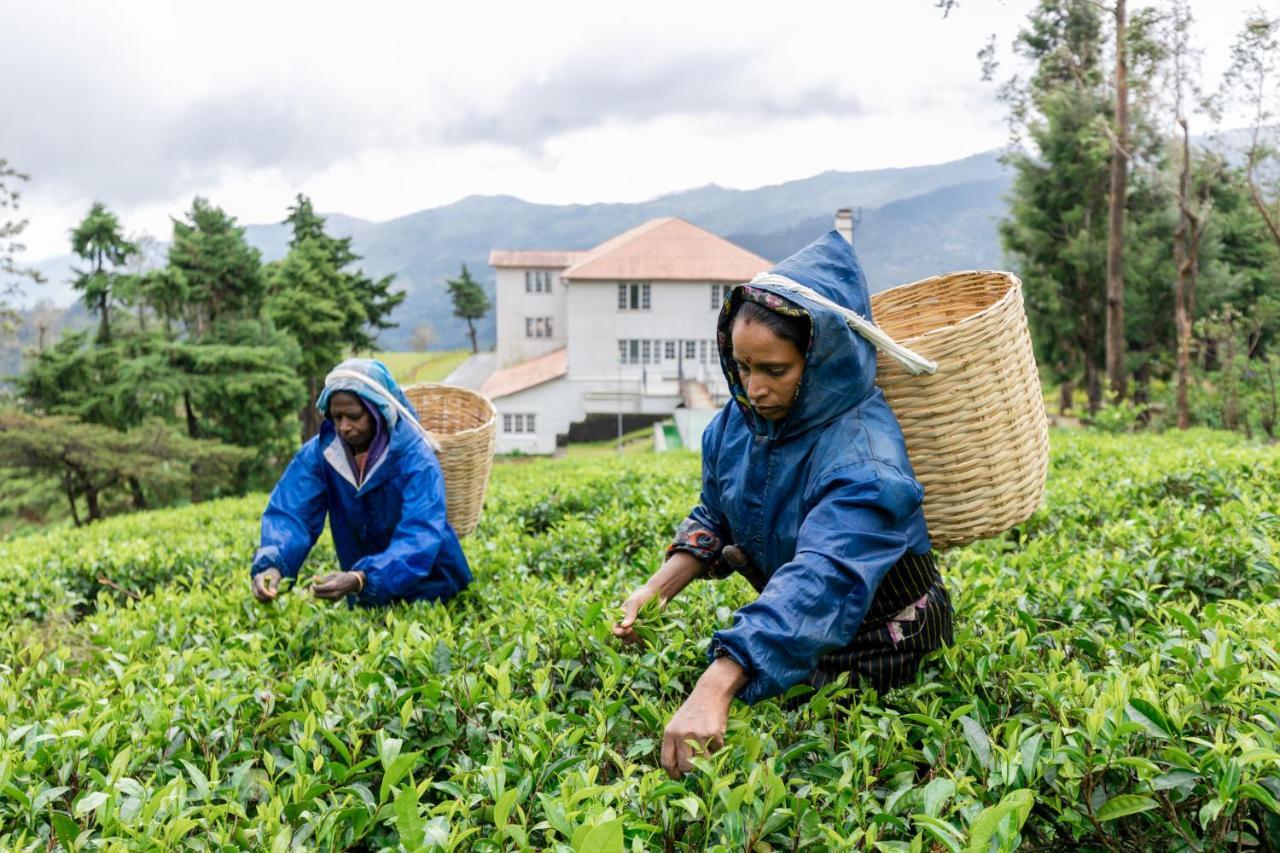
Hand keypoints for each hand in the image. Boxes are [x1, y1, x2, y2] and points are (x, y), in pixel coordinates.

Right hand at [251, 568, 281, 601]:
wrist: (270, 571)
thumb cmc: (273, 574)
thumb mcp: (276, 577)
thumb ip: (274, 584)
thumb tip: (273, 593)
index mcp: (258, 578)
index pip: (261, 589)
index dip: (267, 594)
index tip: (274, 595)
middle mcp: (253, 583)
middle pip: (257, 594)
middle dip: (266, 597)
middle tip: (274, 597)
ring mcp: (253, 587)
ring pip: (256, 596)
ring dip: (264, 599)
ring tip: (272, 597)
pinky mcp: (254, 590)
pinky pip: (257, 597)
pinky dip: (263, 599)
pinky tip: (269, 597)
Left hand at [313, 571, 363, 599]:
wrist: (352, 583)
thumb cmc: (342, 577)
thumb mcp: (332, 575)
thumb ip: (323, 578)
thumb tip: (313, 577)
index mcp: (332, 586)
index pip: (318, 589)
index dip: (313, 586)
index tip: (312, 583)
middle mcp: (333, 594)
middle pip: (317, 595)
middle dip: (314, 591)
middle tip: (314, 586)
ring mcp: (334, 598)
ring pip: (321, 597)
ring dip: (318, 593)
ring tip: (321, 587)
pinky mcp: (335, 600)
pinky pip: (325, 598)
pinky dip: (324, 594)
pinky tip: (327, 590)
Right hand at [612, 583, 659, 644]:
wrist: (657, 594)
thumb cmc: (643, 595)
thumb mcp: (634, 602)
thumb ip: (629, 614)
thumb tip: (624, 626)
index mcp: (621, 618)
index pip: (615, 630)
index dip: (620, 633)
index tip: (630, 629)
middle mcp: (627, 625)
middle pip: (624, 638)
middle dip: (630, 636)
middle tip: (638, 629)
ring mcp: (637, 629)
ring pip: (634, 640)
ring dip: (638, 637)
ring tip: (645, 627)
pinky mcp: (646, 631)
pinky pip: (644, 640)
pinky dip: (646, 638)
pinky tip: (650, 631)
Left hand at [661, 657, 747, 778]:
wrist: (709, 693)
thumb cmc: (692, 712)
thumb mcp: (677, 725)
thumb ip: (675, 745)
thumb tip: (679, 771)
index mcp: (669, 733)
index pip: (667, 761)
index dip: (673, 773)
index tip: (678, 776)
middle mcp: (682, 735)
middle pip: (686, 767)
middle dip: (692, 768)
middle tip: (696, 760)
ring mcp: (698, 735)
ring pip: (703, 762)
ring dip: (706, 756)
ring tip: (706, 742)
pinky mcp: (713, 734)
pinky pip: (716, 751)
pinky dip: (717, 746)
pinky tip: (714, 733)